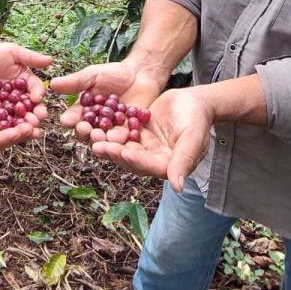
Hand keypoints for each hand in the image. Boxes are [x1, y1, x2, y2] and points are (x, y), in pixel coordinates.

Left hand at [0, 42, 52, 125]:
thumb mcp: (12, 52)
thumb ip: (31, 58)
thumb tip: (51, 60)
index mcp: (26, 83)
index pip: (36, 91)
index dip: (38, 95)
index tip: (37, 100)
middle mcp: (18, 97)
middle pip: (29, 108)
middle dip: (34, 115)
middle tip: (35, 120)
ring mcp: (5, 107)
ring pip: (16, 118)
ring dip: (21, 125)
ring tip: (25, 130)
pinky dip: (3, 128)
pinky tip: (6, 134)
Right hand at [50, 60, 165, 143]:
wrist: (141, 74)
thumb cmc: (114, 73)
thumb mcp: (93, 75)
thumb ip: (75, 82)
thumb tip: (52, 83)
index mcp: (84, 112)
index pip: (74, 118)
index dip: (70, 120)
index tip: (67, 120)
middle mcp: (96, 124)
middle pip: (88, 133)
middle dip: (86, 132)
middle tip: (87, 131)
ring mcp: (113, 130)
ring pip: (106, 139)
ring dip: (104, 140)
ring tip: (104, 137)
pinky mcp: (130, 134)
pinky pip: (127, 139)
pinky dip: (125, 140)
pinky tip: (124, 138)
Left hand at [92, 87, 214, 191]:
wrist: (195, 102)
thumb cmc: (198, 120)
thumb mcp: (193, 138)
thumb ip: (184, 161)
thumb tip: (178, 187)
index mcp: (166, 166)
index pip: (148, 166)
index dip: (136, 160)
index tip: (124, 153)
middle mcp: (152, 159)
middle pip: (130, 158)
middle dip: (114, 152)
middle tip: (98, 146)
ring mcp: (143, 146)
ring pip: (122, 145)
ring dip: (107, 141)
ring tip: (92, 135)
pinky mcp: (136, 132)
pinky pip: (121, 131)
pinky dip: (109, 127)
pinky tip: (94, 121)